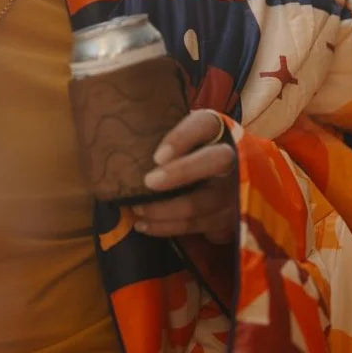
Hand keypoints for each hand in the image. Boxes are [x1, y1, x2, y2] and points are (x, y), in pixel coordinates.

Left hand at [133, 110, 237, 243]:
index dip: (182, 139)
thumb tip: (117, 137)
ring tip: (135, 208)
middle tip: (148, 182)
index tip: (157, 156)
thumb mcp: (180, 135)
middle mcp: (232, 156)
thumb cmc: (188, 151)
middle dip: (180, 173)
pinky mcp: (229, 218)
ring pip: (200, 202)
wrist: (225, 177)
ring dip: (164, 209)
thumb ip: (158, 131)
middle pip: (213, 161)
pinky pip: (195, 226)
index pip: (203, 125)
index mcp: (216, 129)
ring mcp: (234, 190)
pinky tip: (144, 224)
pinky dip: (166, 227)